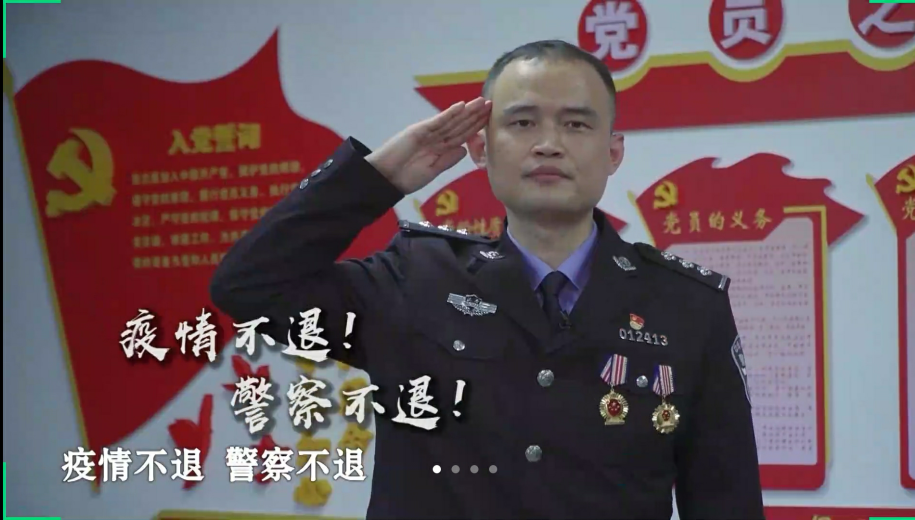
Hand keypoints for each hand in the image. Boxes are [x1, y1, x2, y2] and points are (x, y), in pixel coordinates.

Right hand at [366, 97, 491, 193]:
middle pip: (459, 124)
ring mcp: (428, 132)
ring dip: (466, 111)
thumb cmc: (406, 177)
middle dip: (475, 115)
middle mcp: (436, 137)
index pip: (462, 135)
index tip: (490, 119)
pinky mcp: (419, 130)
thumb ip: (448, 160)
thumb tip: (464, 149)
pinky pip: (437, 121)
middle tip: (490, 104)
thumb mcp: (432, 171)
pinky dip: (449, 114)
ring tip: (480, 102)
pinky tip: (461, 106)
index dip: (476, 127)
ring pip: (451, 120)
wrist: (386, 177)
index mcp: (440, 148)